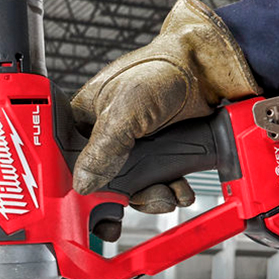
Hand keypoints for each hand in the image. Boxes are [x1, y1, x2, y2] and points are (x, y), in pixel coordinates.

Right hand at [71, 0, 259, 237]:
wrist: (210, 71)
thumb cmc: (161, 69)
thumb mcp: (126, 108)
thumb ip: (105, 147)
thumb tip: (83, 182)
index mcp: (84, 120)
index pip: (68, 163)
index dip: (77, 190)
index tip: (88, 209)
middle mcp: (105, 137)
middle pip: (102, 185)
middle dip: (121, 201)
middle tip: (132, 209)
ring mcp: (133, 149)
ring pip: (132, 190)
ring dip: (151, 199)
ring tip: (166, 194)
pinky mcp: (159, 156)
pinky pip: (158, 185)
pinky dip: (170, 193)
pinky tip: (180, 189)